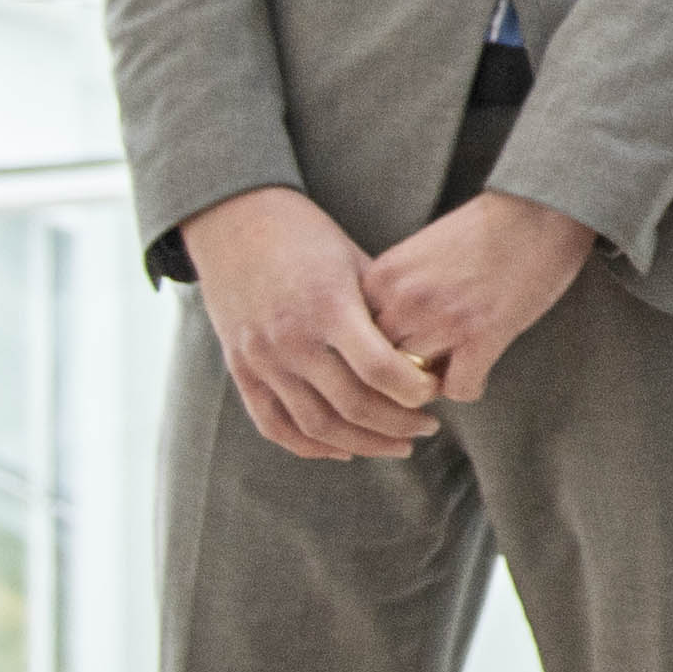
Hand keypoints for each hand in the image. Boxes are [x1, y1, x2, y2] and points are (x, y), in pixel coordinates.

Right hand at [180, 186, 439, 460]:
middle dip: (399, 424)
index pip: (380, 368)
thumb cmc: (308, 237)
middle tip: (428, 426)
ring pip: (317, 426)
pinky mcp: (241, 371)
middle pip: (353, 405)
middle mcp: (292, 339)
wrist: (235, 221)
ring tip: (399, 444)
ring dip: (364, 444)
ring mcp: (262, 359)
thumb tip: (428, 352)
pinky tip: (345, 449)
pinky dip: (311, 447)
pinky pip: (275, 426)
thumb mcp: (354, 262)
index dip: (415, 391)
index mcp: (328, 306)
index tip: (437, 393)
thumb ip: (383, 310)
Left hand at [362, 189, 599, 405]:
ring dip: (435, 380)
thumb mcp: (419, 253)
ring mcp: (442, 320)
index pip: (356, 336)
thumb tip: (388, 339)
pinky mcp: (482, 336)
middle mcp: (405, 300)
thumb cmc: (485, 228)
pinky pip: (459, 389)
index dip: (379, 346)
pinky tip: (481, 370)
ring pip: (416, 382)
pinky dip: (469, 386)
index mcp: (384, 276)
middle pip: (382, 362)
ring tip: (455, 366)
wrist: (539, 210)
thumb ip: (396, 291)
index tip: (402, 347)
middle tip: (427, 367)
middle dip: (403, 369)